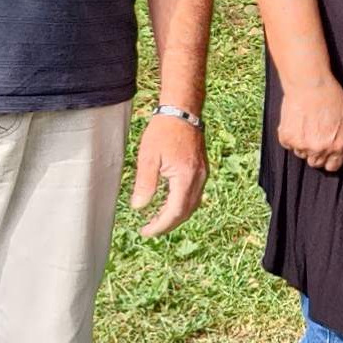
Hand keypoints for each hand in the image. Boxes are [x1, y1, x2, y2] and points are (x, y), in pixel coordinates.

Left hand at [131, 112, 208, 236]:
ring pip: (191, 205)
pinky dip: (181, 204)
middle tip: (149, 230)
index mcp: (185, 177)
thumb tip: (139, 207)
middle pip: (185, 212)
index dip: (160, 226)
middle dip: (167, 224)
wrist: (182, 111)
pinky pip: (193, 195)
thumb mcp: (148, 157)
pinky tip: (168, 203)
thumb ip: (145, 184)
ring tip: (157, 219)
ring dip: (175, 216)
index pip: (174, 212)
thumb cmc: (164, 131)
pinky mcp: (201, 170)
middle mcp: (198, 178)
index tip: (146, 231)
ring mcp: (202, 174)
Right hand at [278, 78, 342, 170]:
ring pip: (301, 153)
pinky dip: (291, 137)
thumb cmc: (330, 97)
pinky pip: (288, 145)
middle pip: (315, 162)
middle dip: (317, 153)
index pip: (332, 166)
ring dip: (303, 145)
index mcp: (336, 146)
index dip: (331, 160)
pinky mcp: (286, 137)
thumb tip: (341, 154)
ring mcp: (300, 145)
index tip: (329, 155)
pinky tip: (296, 123)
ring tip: (306, 126)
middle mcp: (318, 149)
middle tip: (316, 137)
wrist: (308, 83)